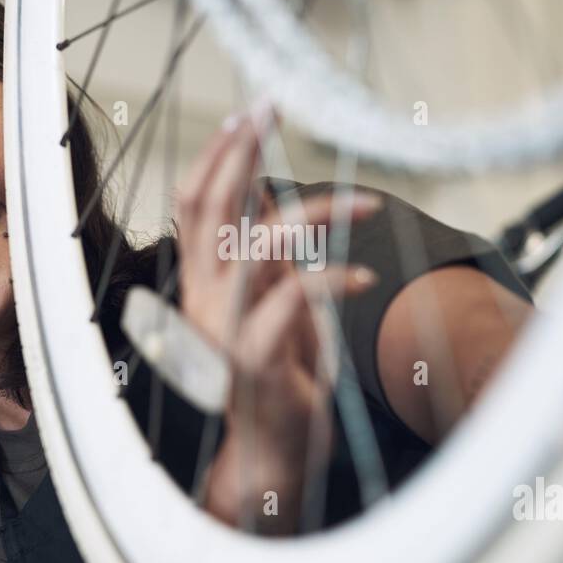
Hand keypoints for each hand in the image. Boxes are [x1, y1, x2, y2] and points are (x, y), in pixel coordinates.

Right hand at [173, 104, 379, 530]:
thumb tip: (265, 191)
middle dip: (241, 152)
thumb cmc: (278, 374)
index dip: (217, 153)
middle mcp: (202, 300)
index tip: (250, 111)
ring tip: (368, 202)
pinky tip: (366, 275)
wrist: (273, 453)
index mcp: (202, 282)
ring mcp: (224, 330)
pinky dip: (334, 279)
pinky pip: (292, 300)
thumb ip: (262, 252)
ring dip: (316, 214)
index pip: (194, 203)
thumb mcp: (272, 301)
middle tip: (274, 109)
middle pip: (210, 210)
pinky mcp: (256, 360)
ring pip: (256, 246)